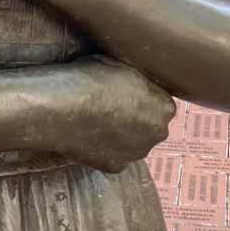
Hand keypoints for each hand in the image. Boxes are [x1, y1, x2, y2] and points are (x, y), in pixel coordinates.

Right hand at [56, 56, 176, 170]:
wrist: (64, 106)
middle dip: (135, 118)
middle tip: (110, 106)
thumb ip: (138, 77)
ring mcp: (137, 152)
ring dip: (120, 134)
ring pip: (133, 142)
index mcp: (165, 106)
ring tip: (96, 119)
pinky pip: (112, 156)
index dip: (141, 95)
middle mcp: (158, 133)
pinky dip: (103, 148)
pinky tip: (88, 134)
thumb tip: (136, 77)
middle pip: (150, 125)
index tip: (123, 91)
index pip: (160, 101)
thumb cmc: (91, 78)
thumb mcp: (122, 64)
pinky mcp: (115, 166)